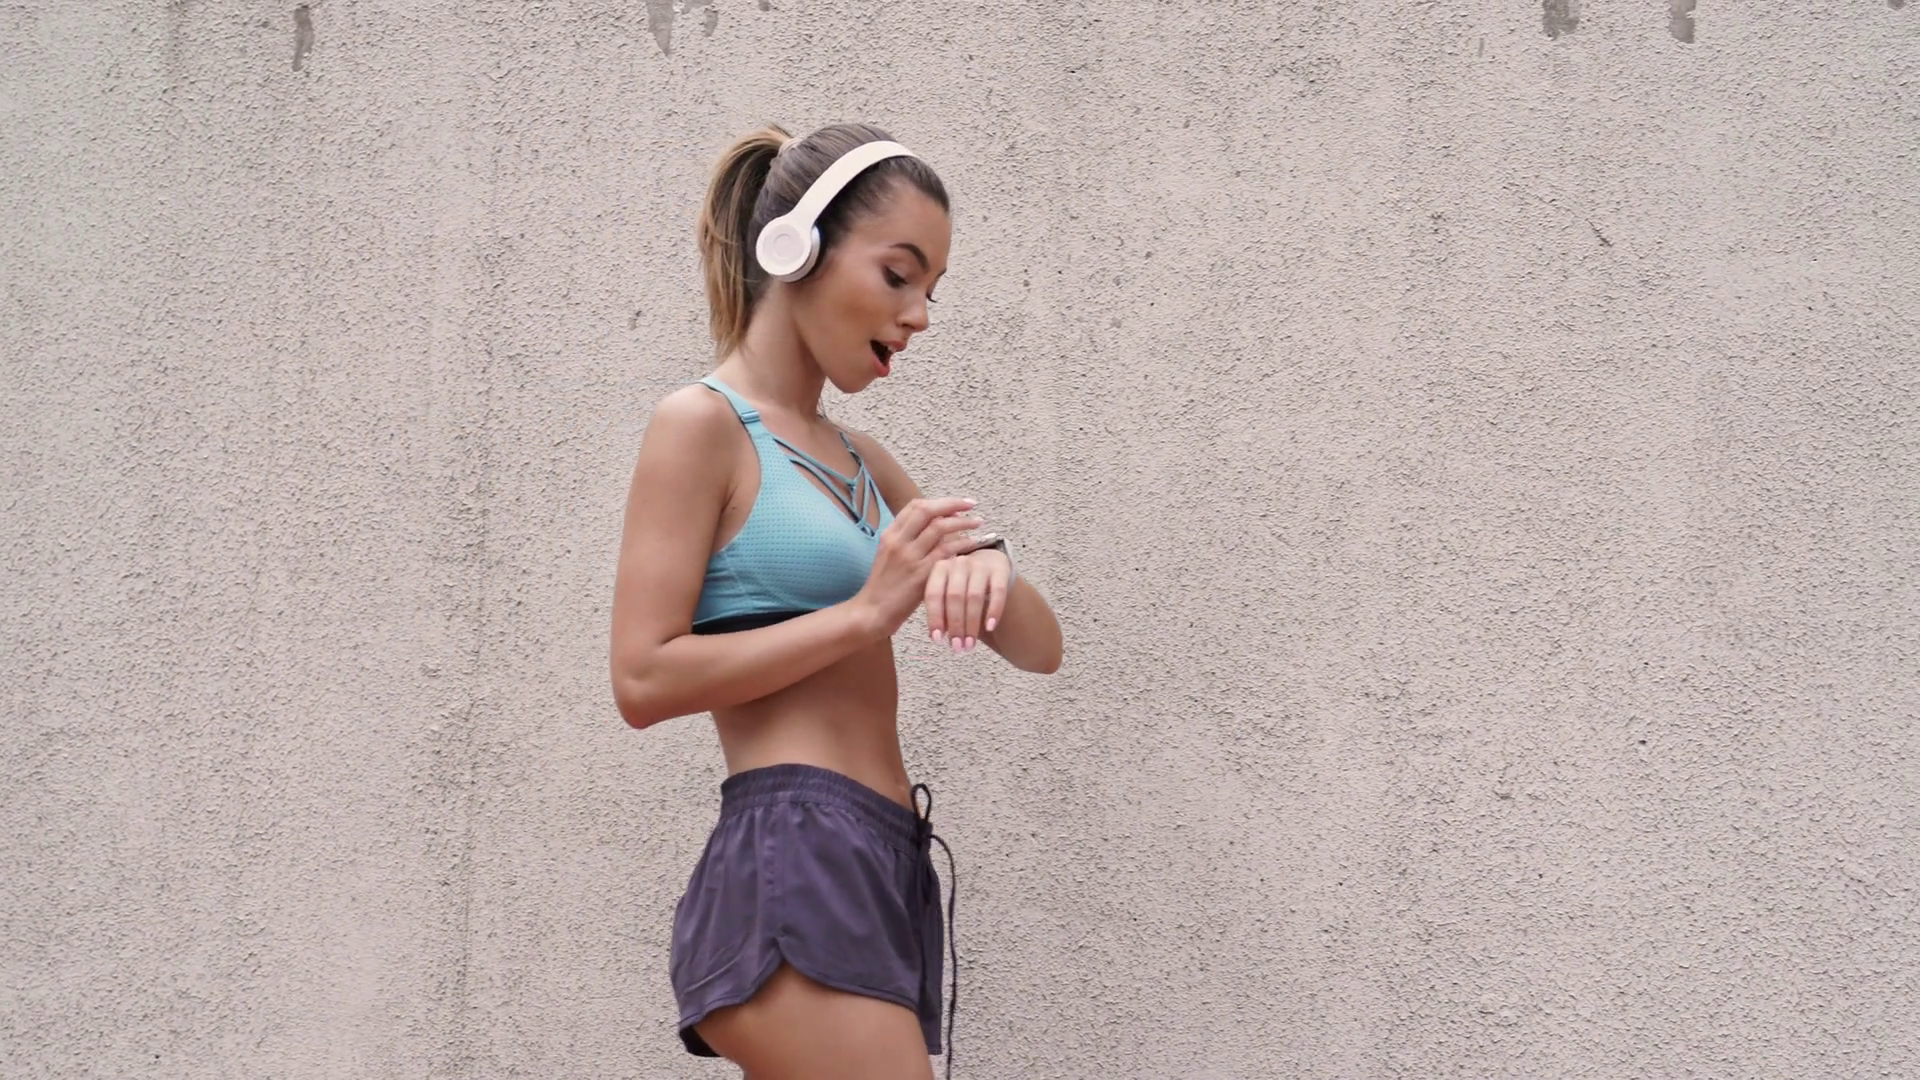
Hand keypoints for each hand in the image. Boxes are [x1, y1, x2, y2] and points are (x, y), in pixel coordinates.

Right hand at [854, 498, 984, 636]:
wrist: (873, 612)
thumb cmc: (885, 586)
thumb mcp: (890, 556)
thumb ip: (908, 540)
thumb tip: (936, 526)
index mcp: (890, 534)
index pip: (915, 506)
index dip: (939, 502)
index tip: (956, 505)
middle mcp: (898, 541)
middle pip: (927, 510)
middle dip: (953, 504)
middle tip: (971, 505)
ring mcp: (909, 557)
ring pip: (939, 528)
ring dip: (963, 522)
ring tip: (978, 523)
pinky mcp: (920, 574)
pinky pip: (945, 551)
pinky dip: (962, 543)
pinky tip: (973, 544)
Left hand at [923, 540, 1012, 652]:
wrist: (988, 561)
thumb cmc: (961, 583)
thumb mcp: (946, 591)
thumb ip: (940, 610)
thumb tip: (937, 636)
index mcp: (940, 568)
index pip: (934, 594)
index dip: (935, 618)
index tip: (938, 640)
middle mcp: (959, 563)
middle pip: (955, 596)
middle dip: (956, 625)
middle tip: (957, 647)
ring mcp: (980, 564)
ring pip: (975, 596)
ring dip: (972, 624)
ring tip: (970, 645)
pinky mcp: (1001, 568)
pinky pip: (998, 591)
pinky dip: (994, 610)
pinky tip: (990, 627)